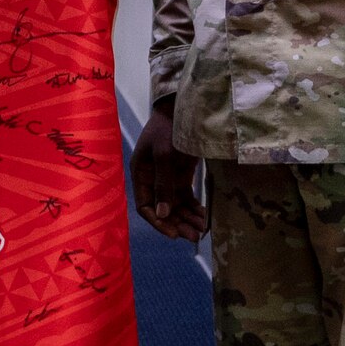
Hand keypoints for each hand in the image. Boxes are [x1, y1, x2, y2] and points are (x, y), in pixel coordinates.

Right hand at [131, 102, 206, 240]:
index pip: (145, 206)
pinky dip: (194, 208)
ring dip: (187, 218)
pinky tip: (204, 216)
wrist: (180, 109)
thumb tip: (163, 213)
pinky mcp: (181, 175)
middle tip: (194, 236)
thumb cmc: (166, 129)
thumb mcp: (163, 154)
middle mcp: (152, 180)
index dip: (158, 221)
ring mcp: (167, 178)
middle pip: (163, 209)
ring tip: (202, 229)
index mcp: (140, 175)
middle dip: (178, 223)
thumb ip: (163, 184)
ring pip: (176, 206)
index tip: (173, 233)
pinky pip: (186, 198)